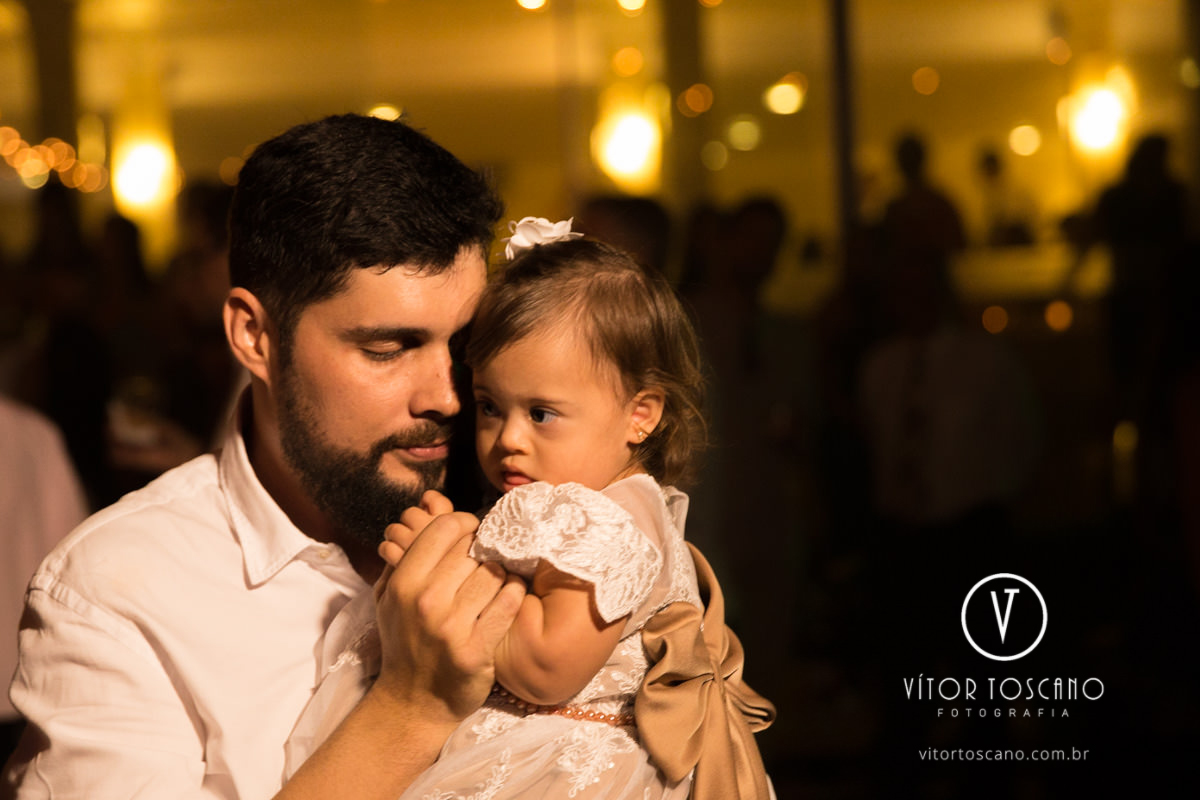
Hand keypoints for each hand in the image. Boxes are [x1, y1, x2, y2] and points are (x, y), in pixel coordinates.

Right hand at [371, 492, 524, 723]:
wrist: (412, 701)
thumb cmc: (405, 643)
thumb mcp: (389, 599)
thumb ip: (402, 558)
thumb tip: (425, 517)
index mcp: (403, 583)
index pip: (444, 529)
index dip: (465, 524)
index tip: (473, 532)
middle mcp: (426, 601)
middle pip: (472, 550)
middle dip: (484, 550)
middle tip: (488, 557)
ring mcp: (452, 626)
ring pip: (494, 573)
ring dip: (502, 573)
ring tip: (498, 580)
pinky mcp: (477, 648)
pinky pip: (508, 602)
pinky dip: (515, 593)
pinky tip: (510, 595)